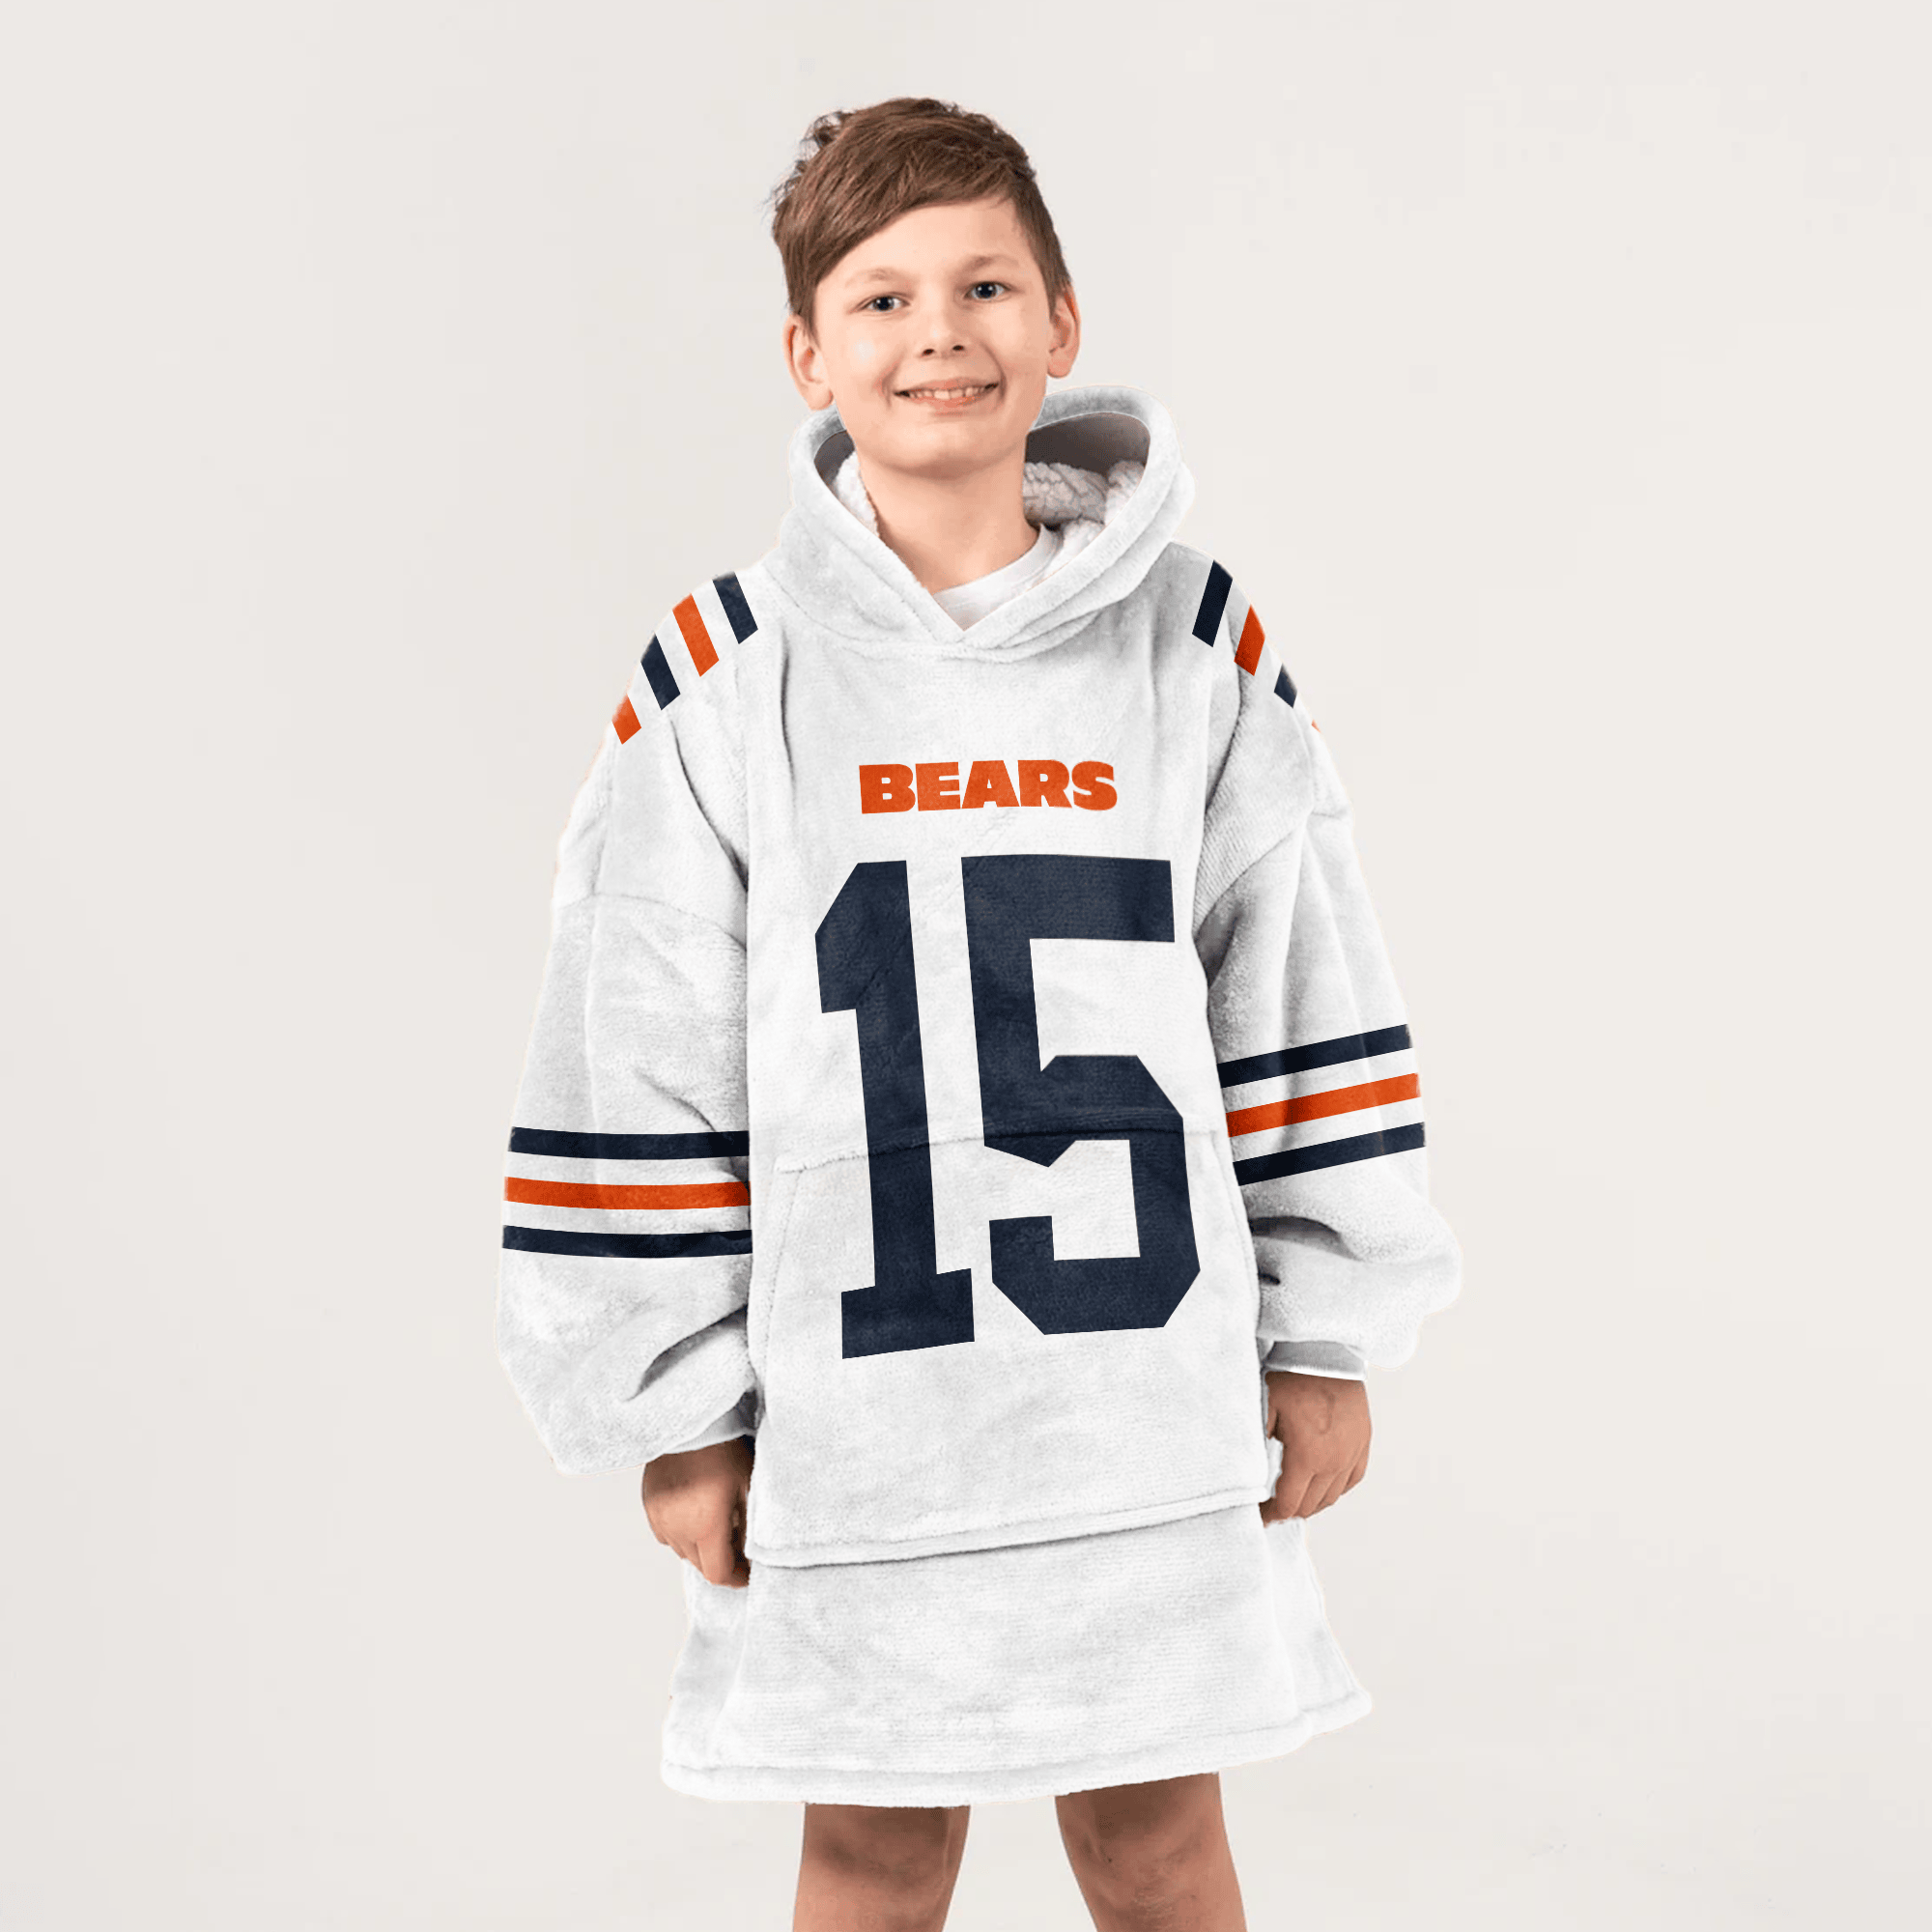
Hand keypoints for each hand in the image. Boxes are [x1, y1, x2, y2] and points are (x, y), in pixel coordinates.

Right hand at [641, 1436, 752, 1586]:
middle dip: (721, 1560)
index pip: (718, 1574)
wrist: (691, 1422)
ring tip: (717, 1522)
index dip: (737, 1577)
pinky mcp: (649, 1506)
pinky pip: (667, 1534)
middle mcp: (678, 1528)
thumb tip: (752, 1554)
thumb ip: (749, 1528)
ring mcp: (660, 1518)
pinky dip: (681, 1532)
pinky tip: (695, 1512)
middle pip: (700, 1565)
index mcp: (705, 1526)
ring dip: (700, 1546)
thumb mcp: (747, 1488)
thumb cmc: (723, 1448)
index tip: (748, 1571)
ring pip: (682, 1551)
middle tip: (738, 1542)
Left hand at [1260, 1370, 1369, 1522]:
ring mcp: (1351, 1454)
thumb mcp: (1264, 1410)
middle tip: (1273, 1506)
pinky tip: (1321, 1484)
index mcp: (1307, 1457)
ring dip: (1311, 1502)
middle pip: (1310, 1506)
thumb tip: (1248, 1475)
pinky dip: (1335, 1488)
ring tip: (1294, 1496)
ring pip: (1331, 1497)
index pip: (1289, 1505)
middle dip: (1289, 1510)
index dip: (1272, 1515)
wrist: (1326, 1355)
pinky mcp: (1363, 1444)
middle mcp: (1333, 1462)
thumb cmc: (1292, 1379)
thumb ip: (1256, 1445)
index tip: (1261, 1516)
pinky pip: (1351, 1480)